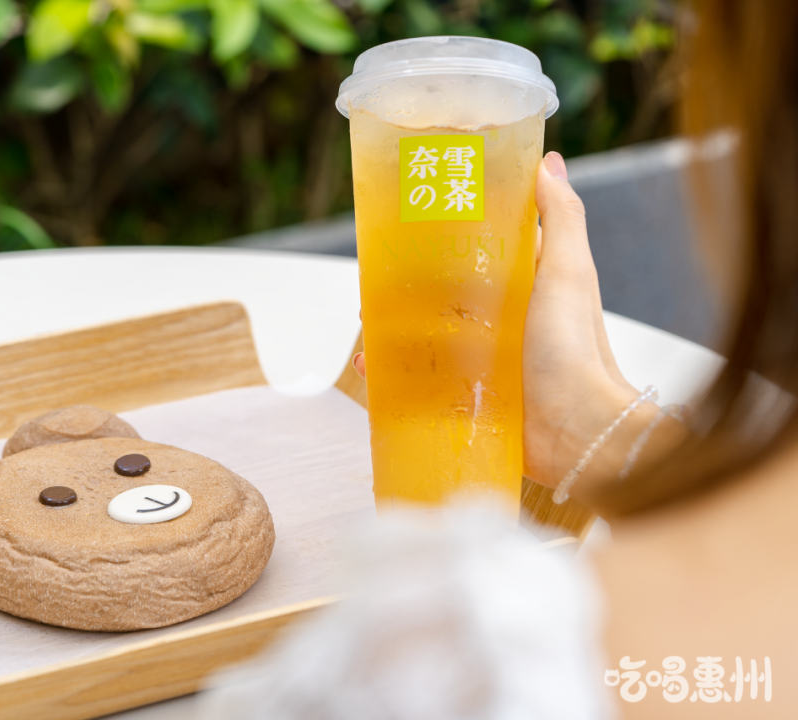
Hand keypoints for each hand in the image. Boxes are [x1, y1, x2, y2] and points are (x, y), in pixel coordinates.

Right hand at [353, 152, 644, 497]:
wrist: (578, 432)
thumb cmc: (575, 348)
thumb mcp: (569, 271)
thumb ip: (561, 217)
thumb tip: (549, 161)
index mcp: (528, 289)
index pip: (483, 251)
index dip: (451, 234)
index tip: (415, 218)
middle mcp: (504, 325)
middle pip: (447, 295)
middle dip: (410, 285)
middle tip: (376, 275)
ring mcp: (483, 364)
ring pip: (428, 337)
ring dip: (394, 327)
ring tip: (365, 319)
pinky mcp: (466, 399)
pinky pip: (419, 383)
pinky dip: (391, 375)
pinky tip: (369, 366)